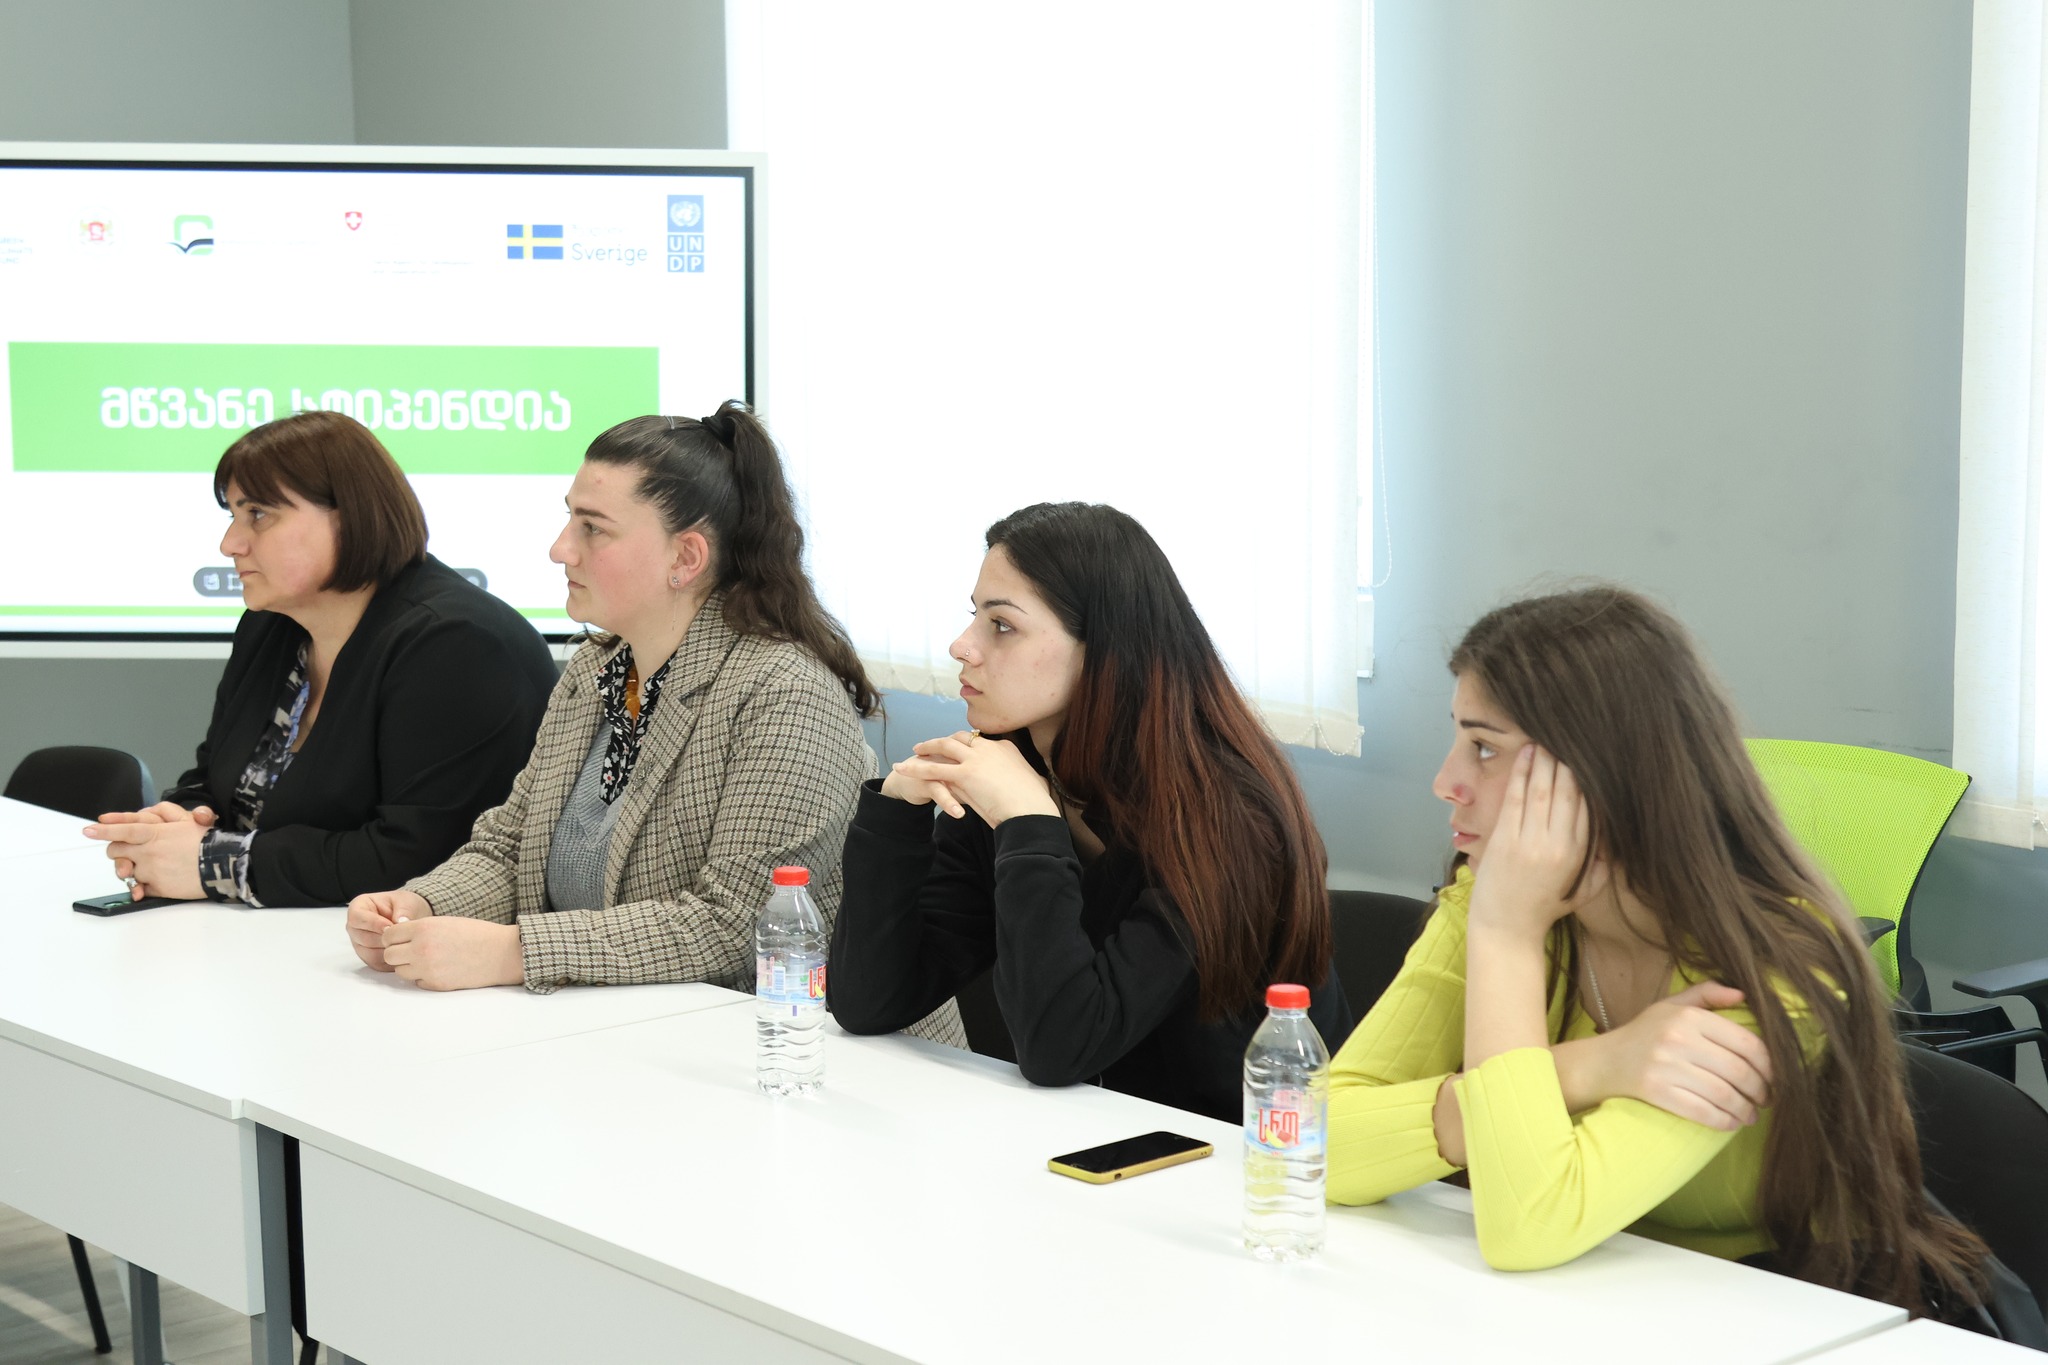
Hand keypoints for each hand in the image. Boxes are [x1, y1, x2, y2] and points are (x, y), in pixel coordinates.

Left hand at [83, 813, 208, 899]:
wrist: (224, 865)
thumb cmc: (208, 843)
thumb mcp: (186, 822)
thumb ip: (164, 817)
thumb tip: (148, 812)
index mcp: (155, 833)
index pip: (123, 829)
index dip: (104, 829)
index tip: (88, 830)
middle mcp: (149, 851)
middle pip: (117, 850)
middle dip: (117, 851)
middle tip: (126, 853)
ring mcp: (152, 870)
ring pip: (127, 871)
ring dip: (131, 870)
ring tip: (142, 870)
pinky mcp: (158, 888)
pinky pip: (139, 888)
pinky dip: (140, 888)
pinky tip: (146, 887)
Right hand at [346, 890, 429, 970]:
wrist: (410, 918)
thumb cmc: (404, 906)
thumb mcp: (406, 901)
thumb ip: (403, 910)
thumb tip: (400, 922)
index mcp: (358, 908)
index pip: (357, 918)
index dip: (373, 924)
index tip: (391, 926)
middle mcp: (354, 928)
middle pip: (362, 938)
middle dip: (384, 939)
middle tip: (401, 937)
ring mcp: (359, 944)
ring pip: (369, 953)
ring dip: (387, 950)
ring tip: (403, 943)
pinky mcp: (368, 958)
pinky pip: (376, 963)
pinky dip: (390, 960)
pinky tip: (401, 952)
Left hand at [380, 916, 522, 990]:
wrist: (500, 953)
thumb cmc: (476, 934)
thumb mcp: (444, 922)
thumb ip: (418, 928)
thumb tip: (394, 937)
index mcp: (423, 928)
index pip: (388, 936)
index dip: (393, 937)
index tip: (401, 939)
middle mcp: (421, 948)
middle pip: (389, 955)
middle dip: (397, 953)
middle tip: (410, 951)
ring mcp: (427, 968)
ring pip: (399, 971)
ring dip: (408, 966)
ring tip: (426, 960)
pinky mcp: (435, 984)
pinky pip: (416, 982)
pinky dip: (422, 977)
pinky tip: (439, 969)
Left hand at [889, 732, 1058, 825]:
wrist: (1032, 811)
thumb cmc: (1036, 804)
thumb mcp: (1032, 783)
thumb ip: (1020, 778)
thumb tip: (1028, 782)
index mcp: (1006, 748)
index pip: (981, 741)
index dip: (968, 744)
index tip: (961, 747)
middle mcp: (989, 748)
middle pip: (961, 737)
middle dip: (946, 739)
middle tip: (934, 744)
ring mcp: (976, 759)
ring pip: (945, 746)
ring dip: (928, 747)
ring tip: (916, 750)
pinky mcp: (964, 773)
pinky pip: (934, 768)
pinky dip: (917, 767)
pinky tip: (904, 768)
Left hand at [1466, 745, 1605, 941]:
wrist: (1506, 926)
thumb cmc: (1545, 907)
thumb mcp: (1583, 892)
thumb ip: (1603, 866)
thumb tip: (1616, 838)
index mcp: (1579, 855)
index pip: (1591, 807)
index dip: (1592, 778)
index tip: (1593, 756)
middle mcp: (1557, 844)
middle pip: (1570, 792)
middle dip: (1571, 761)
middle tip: (1573, 735)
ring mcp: (1529, 840)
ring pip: (1543, 789)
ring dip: (1547, 760)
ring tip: (1550, 736)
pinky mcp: (1505, 838)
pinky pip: (1515, 796)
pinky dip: (1522, 771)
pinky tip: (1528, 752)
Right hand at [1555, 981, 1773, 1130]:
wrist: (1603, 1062)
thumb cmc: (1644, 1034)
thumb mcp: (1670, 1006)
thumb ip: (1706, 994)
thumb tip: (1743, 994)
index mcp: (1688, 1016)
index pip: (1747, 1042)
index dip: (1769, 1065)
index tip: (1773, 1078)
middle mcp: (1677, 1039)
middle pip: (1740, 1071)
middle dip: (1761, 1091)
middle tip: (1765, 1100)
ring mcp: (1666, 1066)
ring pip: (1725, 1095)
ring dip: (1746, 1110)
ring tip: (1751, 1114)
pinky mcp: (1656, 1092)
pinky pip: (1703, 1111)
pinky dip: (1724, 1121)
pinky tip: (1731, 1122)